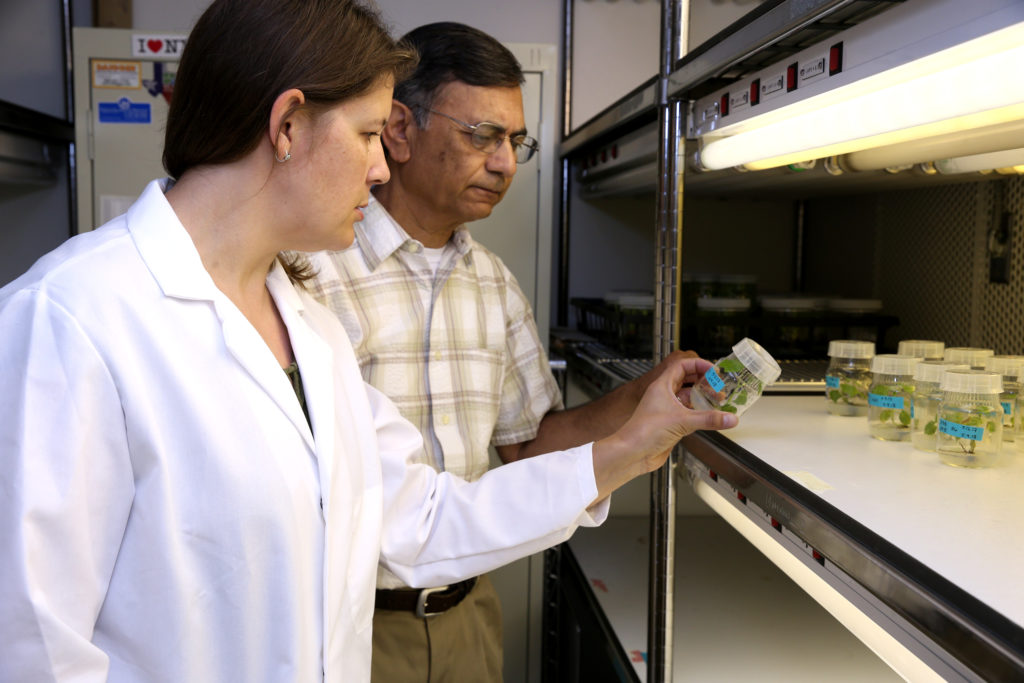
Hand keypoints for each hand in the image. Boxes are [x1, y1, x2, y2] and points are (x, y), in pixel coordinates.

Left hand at [591, 355, 736, 499]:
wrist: (632, 453)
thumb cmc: (644, 432)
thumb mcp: (682, 421)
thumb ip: (708, 419)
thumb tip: (729, 418)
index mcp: (662, 386)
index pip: (682, 365)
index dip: (699, 365)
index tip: (714, 370)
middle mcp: (663, 396)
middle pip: (686, 380)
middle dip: (703, 381)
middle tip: (719, 386)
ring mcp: (666, 410)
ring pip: (687, 398)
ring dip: (702, 398)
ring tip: (718, 400)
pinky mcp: (670, 425)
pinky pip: (688, 415)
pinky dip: (699, 414)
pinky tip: (709, 417)